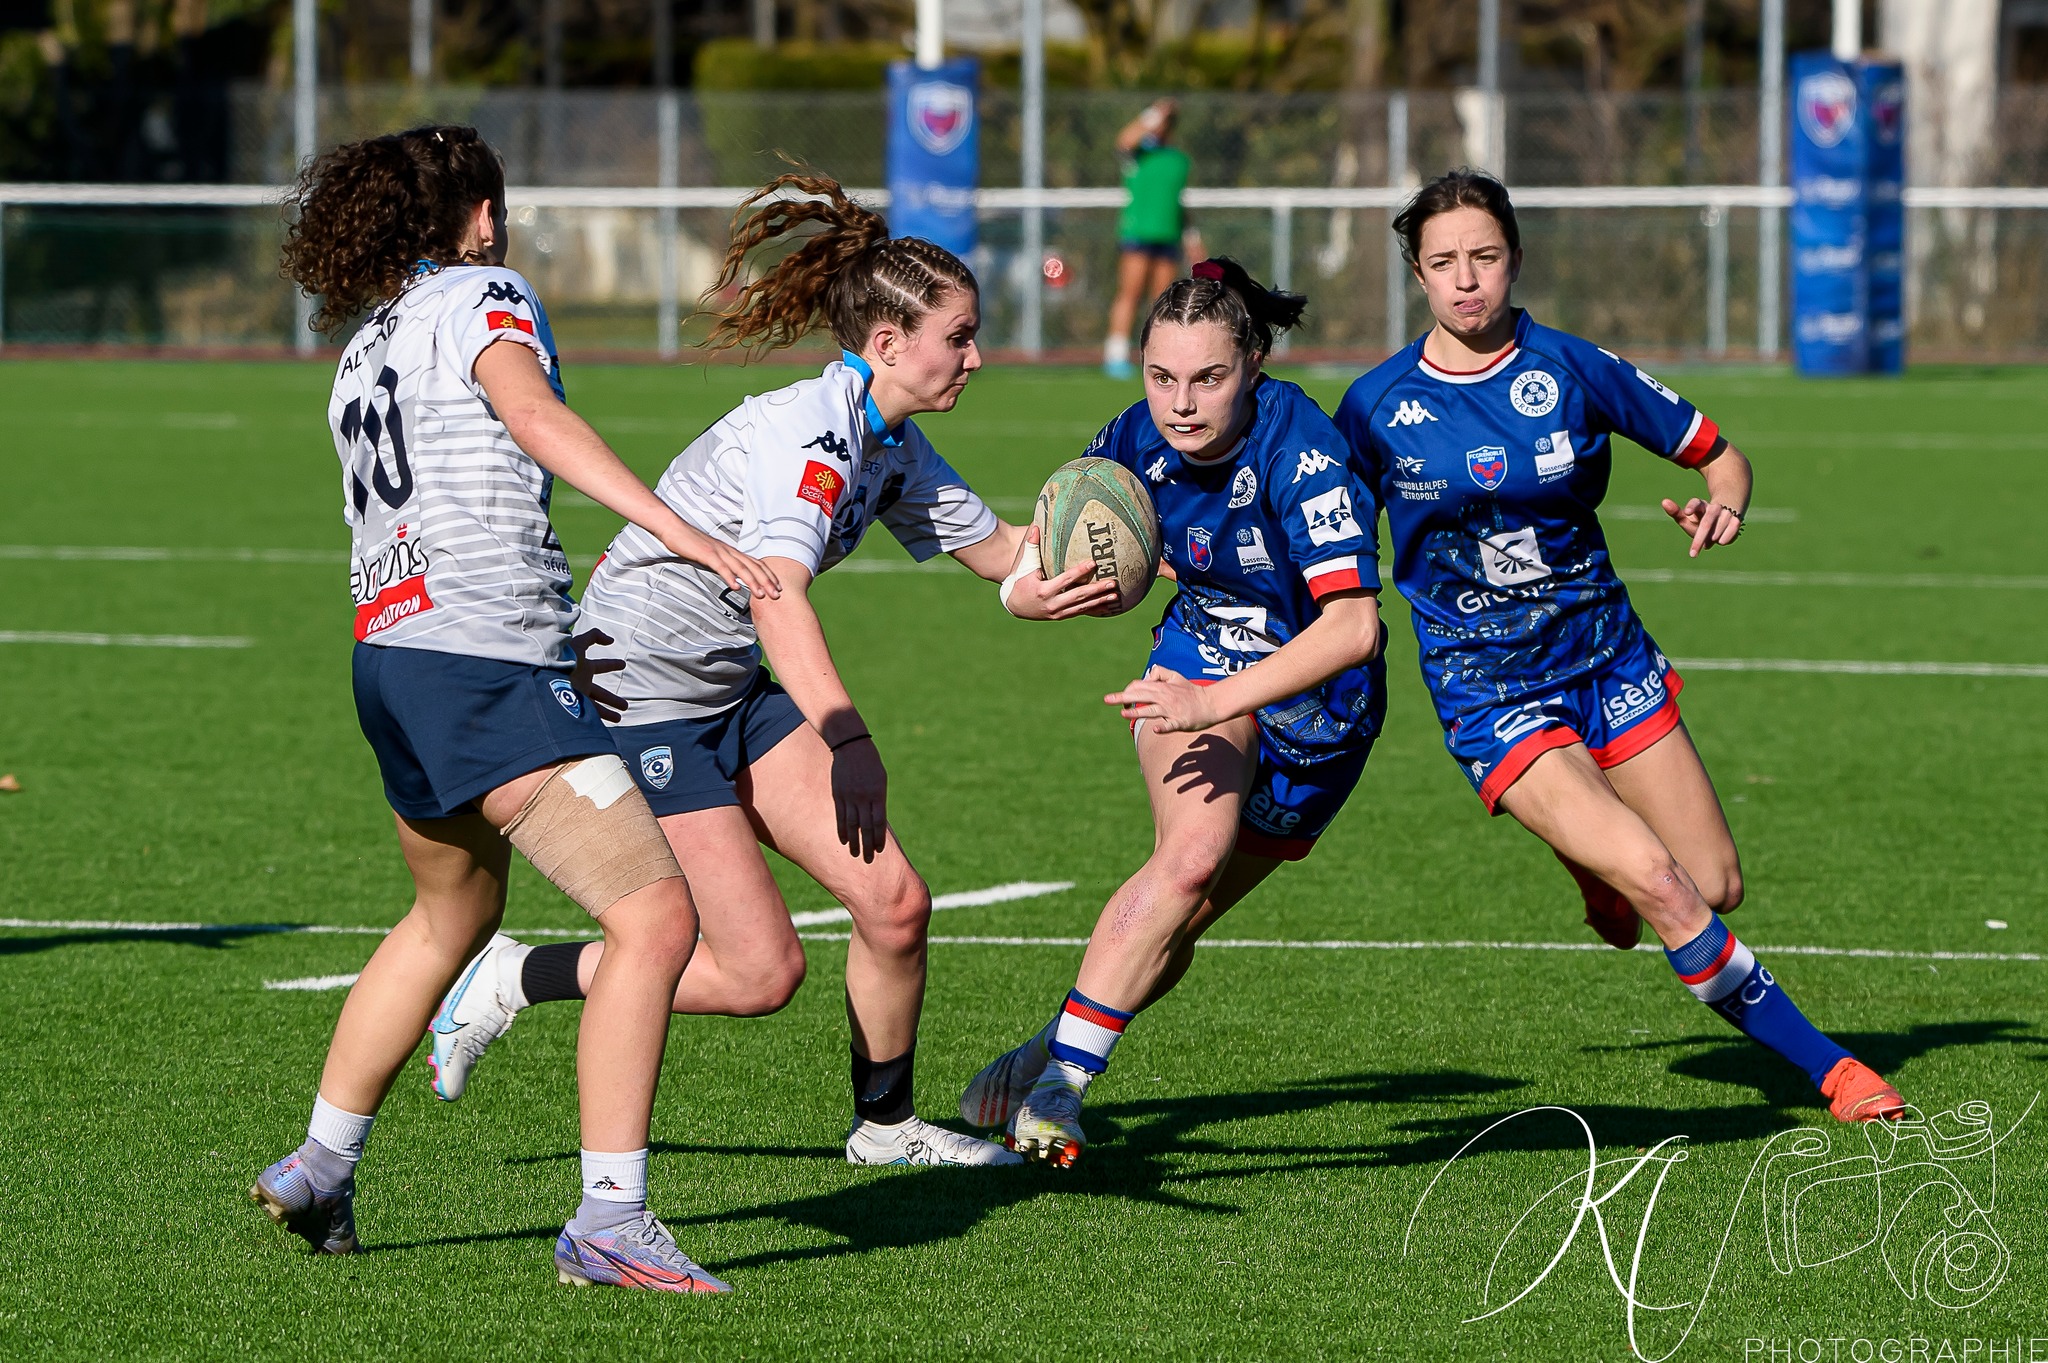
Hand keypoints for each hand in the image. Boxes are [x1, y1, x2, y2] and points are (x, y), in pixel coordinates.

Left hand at [569, 627, 625, 722]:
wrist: (544, 676)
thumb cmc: (560, 659)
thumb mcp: (578, 644)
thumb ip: (594, 637)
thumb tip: (610, 639)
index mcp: (582, 667)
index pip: (600, 666)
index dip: (612, 664)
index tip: (623, 665)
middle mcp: (581, 683)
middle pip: (600, 692)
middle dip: (612, 698)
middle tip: (624, 705)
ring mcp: (577, 696)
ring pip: (596, 707)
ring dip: (608, 712)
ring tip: (619, 718)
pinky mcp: (574, 708)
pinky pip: (588, 715)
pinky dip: (597, 719)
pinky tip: (603, 725)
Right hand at [663, 523, 781, 598]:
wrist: (675, 530)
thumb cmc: (693, 545)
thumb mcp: (713, 556)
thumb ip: (725, 566)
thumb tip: (734, 578)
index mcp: (732, 552)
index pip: (755, 563)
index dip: (769, 575)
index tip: (778, 587)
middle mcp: (729, 551)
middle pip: (752, 566)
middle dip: (766, 581)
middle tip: (777, 595)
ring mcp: (719, 552)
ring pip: (740, 568)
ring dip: (752, 582)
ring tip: (760, 595)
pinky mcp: (706, 554)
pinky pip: (720, 566)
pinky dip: (729, 576)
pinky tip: (735, 587)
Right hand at [829, 735, 888, 861]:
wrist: (851, 747)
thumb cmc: (870, 763)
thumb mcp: (880, 780)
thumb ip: (879, 800)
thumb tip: (878, 820)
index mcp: (877, 794)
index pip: (878, 822)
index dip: (878, 837)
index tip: (879, 850)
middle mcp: (863, 798)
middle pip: (865, 827)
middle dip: (867, 845)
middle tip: (868, 859)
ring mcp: (849, 797)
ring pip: (852, 824)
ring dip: (853, 841)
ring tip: (854, 854)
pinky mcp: (838, 795)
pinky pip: (840, 816)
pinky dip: (842, 829)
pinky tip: (844, 840)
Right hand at [1006, 525, 1120, 619]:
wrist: (1014, 605)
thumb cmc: (1020, 580)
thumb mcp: (1024, 565)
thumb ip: (1031, 547)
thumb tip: (1036, 526)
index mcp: (1043, 590)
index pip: (1065, 580)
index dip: (1080, 571)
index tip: (1094, 563)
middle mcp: (1052, 604)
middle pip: (1078, 596)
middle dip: (1096, 590)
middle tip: (1112, 583)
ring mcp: (1057, 613)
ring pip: (1082, 607)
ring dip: (1100, 601)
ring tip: (1115, 595)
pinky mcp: (1061, 616)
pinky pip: (1080, 612)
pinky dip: (1094, 609)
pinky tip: (1108, 605)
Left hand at [1105, 665, 1219, 733]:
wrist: (1211, 703)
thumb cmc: (1191, 691)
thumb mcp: (1176, 677)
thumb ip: (1160, 673)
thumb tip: (1145, 676)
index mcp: (1162, 688)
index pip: (1139, 686)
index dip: (1128, 692)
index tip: (1121, 700)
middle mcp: (1165, 697)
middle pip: (1141, 696)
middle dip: (1123, 698)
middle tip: (1107, 699)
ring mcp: (1172, 710)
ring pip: (1151, 710)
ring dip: (1137, 713)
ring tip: (1123, 714)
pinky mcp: (1180, 721)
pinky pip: (1170, 725)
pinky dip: (1162, 727)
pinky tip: (1154, 729)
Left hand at [1662, 497, 1742, 556]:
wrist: (1726, 512)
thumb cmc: (1701, 517)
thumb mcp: (1687, 517)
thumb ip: (1675, 512)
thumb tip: (1664, 501)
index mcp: (1701, 506)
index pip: (1696, 503)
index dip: (1692, 506)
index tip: (1687, 513)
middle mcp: (1714, 508)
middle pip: (1707, 522)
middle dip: (1699, 539)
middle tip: (1692, 554)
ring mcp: (1727, 514)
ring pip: (1718, 530)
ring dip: (1712, 538)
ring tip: (1709, 540)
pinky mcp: (1737, 520)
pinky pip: (1731, 533)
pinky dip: (1725, 538)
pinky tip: (1720, 540)